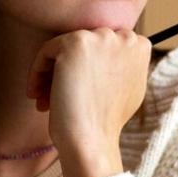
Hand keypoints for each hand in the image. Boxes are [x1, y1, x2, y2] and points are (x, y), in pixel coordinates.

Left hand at [26, 28, 150, 176]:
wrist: (92, 139)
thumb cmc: (105, 122)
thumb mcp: (127, 88)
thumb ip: (122, 65)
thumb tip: (105, 55)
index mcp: (140, 47)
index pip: (106, 45)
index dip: (89, 67)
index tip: (78, 89)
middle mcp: (125, 37)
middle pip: (86, 43)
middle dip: (69, 69)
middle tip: (54, 95)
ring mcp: (101, 37)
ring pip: (65, 46)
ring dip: (51, 72)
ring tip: (45, 98)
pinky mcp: (76, 42)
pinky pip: (47, 50)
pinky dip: (38, 71)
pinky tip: (37, 94)